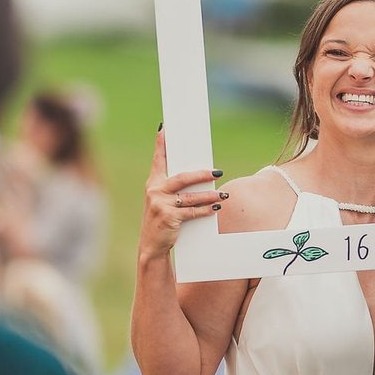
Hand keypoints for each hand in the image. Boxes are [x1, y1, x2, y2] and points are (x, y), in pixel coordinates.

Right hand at [140, 131, 224, 258]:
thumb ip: (172, 187)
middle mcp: (155, 191)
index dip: (161, 144)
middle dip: (202, 174)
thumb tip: (197, 173)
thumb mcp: (160, 200)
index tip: (165, 128)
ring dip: (210, 195)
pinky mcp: (169, 217)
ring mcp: (161, 204)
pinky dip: (206, 210)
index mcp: (153, 183)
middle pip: (182, 177)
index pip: (158, 159)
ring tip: (223, 195)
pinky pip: (192, 212)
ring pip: (191, 196)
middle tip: (217, 171)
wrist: (151, 245)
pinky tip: (216, 208)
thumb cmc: (160, 220)